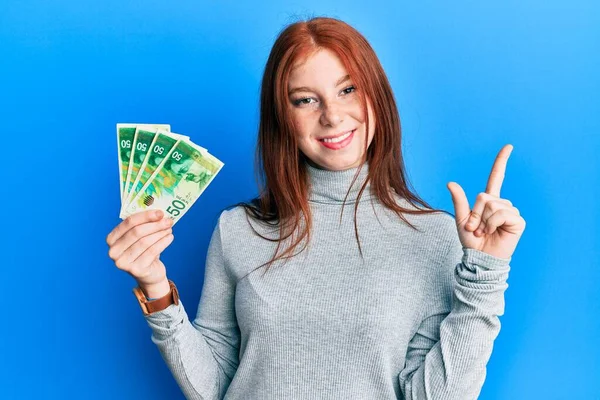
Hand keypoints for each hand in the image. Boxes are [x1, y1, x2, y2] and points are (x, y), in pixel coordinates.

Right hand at [106, 210, 174, 290]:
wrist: (149, 274)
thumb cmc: (144, 251)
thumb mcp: (140, 238)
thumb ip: (144, 225)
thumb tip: (160, 213)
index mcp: (111, 239)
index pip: (128, 223)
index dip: (146, 216)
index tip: (160, 212)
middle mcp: (113, 251)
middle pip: (137, 232)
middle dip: (155, 225)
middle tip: (168, 221)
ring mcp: (123, 262)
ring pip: (145, 242)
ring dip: (160, 233)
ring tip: (170, 229)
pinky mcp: (135, 270)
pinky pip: (152, 252)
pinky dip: (163, 243)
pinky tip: (170, 237)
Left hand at [447, 144, 525, 258]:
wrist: (479, 258)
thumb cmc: (471, 241)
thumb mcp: (461, 219)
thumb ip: (459, 201)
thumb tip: (450, 182)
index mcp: (489, 201)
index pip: (496, 177)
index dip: (501, 162)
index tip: (508, 146)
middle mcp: (502, 204)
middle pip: (484, 196)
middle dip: (475, 213)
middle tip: (475, 228)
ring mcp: (511, 212)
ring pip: (491, 205)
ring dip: (482, 221)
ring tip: (483, 232)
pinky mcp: (517, 221)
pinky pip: (500, 214)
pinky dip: (491, 224)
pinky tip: (493, 233)